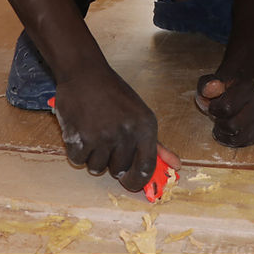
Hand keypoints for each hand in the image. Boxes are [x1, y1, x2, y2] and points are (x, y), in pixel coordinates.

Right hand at [52, 69, 178, 191]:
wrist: (84, 72)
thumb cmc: (113, 93)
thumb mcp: (139, 114)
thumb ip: (156, 144)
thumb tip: (176, 166)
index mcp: (145, 127)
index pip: (145, 168)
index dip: (136, 180)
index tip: (127, 181)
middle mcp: (126, 133)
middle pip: (118, 170)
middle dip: (110, 161)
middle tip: (104, 139)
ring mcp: (103, 136)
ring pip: (97, 167)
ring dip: (92, 156)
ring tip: (92, 133)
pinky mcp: (81, 137)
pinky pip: (78, 159)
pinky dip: (76, 150)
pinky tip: (79, 131)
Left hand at [195, 74, 253, 146]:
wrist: (239, 86)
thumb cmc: (223, 85)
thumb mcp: (210, 81)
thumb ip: (206, 85)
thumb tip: (208, 90)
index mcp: (247, 86)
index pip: (226, 108)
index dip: (214, 110)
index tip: (213, 105)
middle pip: (233, 126)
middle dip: (220, 123)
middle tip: (218, 116)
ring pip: (239, 138)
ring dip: (225, 134)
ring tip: (222, 125)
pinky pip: (246, 142)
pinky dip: (234, 139)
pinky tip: (230, 130)